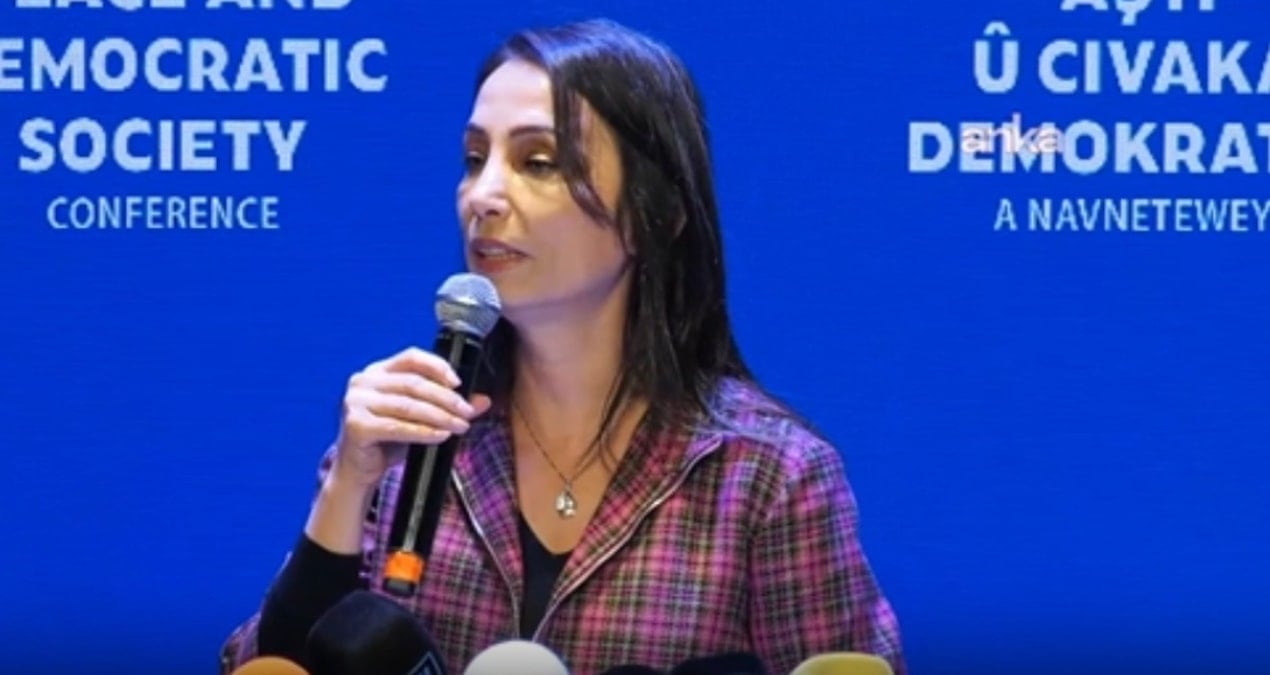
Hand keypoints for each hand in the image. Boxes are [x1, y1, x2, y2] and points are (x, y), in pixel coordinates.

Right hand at [331, 346, 491, 488]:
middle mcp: (363, 381)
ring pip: (408, 405)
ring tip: (460, 426)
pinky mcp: (356, 425)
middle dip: (446, 398)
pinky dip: (423, 431)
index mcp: (377, 371)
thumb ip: (448, 406)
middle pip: (413, 383)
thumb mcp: (420, 418)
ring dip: (439, 416)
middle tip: (467, 412)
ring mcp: (356, 402)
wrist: (360, 470)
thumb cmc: (389, 440)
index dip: (437, 366)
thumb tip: (483, 401)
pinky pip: (397, 427)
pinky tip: (440, 435)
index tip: (459, 383)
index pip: (411, 357)